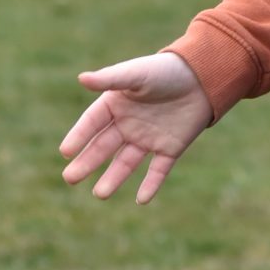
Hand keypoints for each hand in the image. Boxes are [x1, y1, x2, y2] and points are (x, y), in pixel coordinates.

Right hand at [59, 51, 213, 202]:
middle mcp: (128, 124)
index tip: (65, 152)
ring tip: (100, 195)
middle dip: (87, 163)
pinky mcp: (170, 148)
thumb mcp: (136, 74)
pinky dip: (151, 185)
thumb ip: (111, 79)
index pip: (92, 123)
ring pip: (126, 162)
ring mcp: (148, 138)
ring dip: (113, 178)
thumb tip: (81, 79)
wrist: (203, 76)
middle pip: (103, 147)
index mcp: (115, 105)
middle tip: (70, 178)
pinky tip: (142, 200)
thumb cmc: (166, 70)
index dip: (79, 136)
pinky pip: (158, 170)